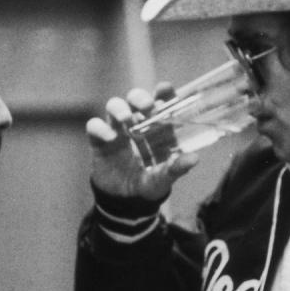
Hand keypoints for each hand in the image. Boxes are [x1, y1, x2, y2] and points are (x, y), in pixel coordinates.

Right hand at [86, 85, 198, 200]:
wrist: (125, 202)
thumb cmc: (150, 184)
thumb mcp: (164, 178)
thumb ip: (177, 168)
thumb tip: (194, 158)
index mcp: (157, 127)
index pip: (161, 101)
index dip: (163, 92)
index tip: (165, 88)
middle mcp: (137, 123)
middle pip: (135, 98)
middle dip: (140, 97)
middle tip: (147, 106)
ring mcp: (117, 129)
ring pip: (114, 106)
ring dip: (119, 108)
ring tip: (126, 119)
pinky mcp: (100, 140)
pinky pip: (95, 126)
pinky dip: (100, 128)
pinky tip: (109, 137)